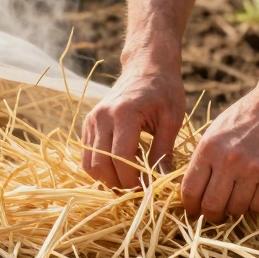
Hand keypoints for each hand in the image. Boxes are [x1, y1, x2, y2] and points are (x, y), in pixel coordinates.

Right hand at [82, 57, 184, 188]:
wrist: (146, 67)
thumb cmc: (164, 90)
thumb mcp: (171, 120)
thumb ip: (164, 152)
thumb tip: (162, 183)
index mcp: (124, 113)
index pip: (121, 158)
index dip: (132, 180)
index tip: (147, 189)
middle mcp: (102, 117)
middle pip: (100, 164)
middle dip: (119, 184)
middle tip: (138, 190)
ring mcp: (92, 120)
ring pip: (89, 163)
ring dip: (107, 179)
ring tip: (129, 182)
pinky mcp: (88, 123)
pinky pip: (87, 155)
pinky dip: (101, 168)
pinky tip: (120, 169)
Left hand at [181, 86, 258, 220]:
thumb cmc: (245, 116)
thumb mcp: (215, 132)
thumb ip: (203, 158)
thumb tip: (193, 190)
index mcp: (208, 148)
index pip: (190, 190)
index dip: (190, 206)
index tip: (193, 210)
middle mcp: (228, 160)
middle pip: (212, 206)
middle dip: (210, 216)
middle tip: (215, 215)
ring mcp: (252, 169)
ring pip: (236, 209)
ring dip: (235, 212)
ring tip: (236, 203)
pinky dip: (255, 207)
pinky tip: (255, 196)